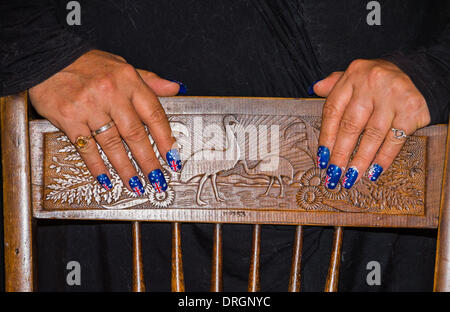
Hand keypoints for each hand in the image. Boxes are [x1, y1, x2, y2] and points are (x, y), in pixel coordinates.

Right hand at [29, 49, 184, 193]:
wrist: (47, 55)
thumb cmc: (87, 63)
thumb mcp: (122, 66)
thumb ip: (149, 80)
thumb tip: (175, 88)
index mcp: (128, 80)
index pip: (154, 114)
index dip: (166, 139)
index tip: (172, 157)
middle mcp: (111, 93)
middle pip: (135, 134)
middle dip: (148, 161)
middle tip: (157, 178)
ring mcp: (89, 106)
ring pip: (112, 144)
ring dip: (125, 168)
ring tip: (135, 183)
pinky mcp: (68, 118)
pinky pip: (86, 147)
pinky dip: (97, 166)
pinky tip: (106, 178)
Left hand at [312, 59, 430, 188]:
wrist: (418, 72)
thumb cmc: (377, 81)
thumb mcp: (354, 76)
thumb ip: (334, 84)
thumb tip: (315, 88)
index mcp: (352, 76)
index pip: (333, 111)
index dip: (325, 137)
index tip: (321, 159)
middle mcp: (371, 83)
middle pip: (350, 125)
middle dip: (340, 154)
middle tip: (334, 174)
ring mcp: (392, 95)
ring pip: (372, 135)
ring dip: (360, 160)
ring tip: (351, 178)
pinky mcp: (412, 108)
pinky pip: (394, 139)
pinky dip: (383, 158)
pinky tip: (374, 171)